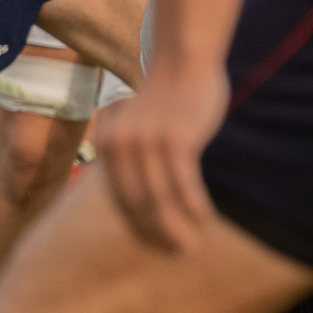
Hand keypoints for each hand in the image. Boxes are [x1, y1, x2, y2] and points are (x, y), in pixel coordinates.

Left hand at [95, 64, 228, 253]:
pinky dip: (193, 206)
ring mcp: (146, 143)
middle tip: (175, 254)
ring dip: (176, 228)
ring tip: (190, 246)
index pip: (120, 198)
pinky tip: (204, 220)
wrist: (181, 58)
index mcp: (108, 145)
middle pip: (137, 204)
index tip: (155, 245)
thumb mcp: (139, 126)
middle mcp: (121, 147)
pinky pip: (183, 184)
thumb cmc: (166, 96)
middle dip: (156, 234)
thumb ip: (136, 155)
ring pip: (160, 199)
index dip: (138, 226)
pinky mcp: (174, 140)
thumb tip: (145, 190)